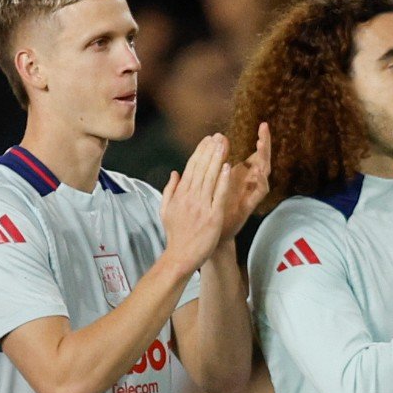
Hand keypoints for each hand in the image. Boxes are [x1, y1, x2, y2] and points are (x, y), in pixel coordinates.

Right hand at [160, 134, 230, 272]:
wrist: (180, 256)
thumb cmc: (175, 235)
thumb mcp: (165, 210)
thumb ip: (170, 190)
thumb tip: (174, 173)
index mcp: (180, 194)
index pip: (191, 167)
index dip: (200, 151)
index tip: (208, 139)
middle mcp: (190, 197)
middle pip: (201, 168)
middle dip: (210, 150)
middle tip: (219, 135)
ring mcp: (201, 206)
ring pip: (210, 178)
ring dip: (217, 159)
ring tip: (224, 144)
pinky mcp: (212, 216)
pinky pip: (218, 195)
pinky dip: (223, 181)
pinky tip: (227, 167)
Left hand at [217, 123, 271, 239]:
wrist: (210, 236)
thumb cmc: (210, 210)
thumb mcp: (208, 185)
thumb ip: (210, 168)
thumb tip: (209, 149)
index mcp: (239, 175)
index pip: (252, 154)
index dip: (259, 140)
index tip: (262, 124)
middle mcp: (248, 183)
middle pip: (261, 160)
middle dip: (264, 144)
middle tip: (264, 129)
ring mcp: (250, 194)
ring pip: (263, 174)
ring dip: (263, 160)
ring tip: (262, 146)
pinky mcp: (249, 206)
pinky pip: (258, 194)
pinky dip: (258, 183)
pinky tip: (257, 173)